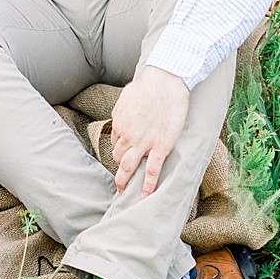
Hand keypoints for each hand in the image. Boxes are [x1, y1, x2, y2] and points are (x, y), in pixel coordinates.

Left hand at [109, 65, 189, 195]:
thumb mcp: (127, 98)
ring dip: (125, 181)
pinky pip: (151, 170)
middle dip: (118, 170)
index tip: (122, 159)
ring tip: (125, 193)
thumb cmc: (147, 86)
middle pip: (118, 157)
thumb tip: (123, 118)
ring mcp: (143, 143)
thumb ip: (123, 111)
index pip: (115, 144)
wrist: (164, 82)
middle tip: (120, 182)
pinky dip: (147, 185)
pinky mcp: (160, 147)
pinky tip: (145, 196)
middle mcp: (126, 135)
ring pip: (129, 167)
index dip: (118, 152)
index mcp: (118, 123)